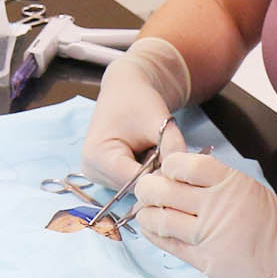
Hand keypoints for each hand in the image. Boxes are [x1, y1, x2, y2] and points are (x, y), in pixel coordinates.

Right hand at [80, 37, 191, 188]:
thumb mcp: (159, 121)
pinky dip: (146, 172)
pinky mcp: (106, 177)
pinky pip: (133, 183)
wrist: (126, 88)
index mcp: (98, 157)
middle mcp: (92, 172)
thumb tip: (184, 175)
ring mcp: (97, 177)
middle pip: (135, 188)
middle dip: (158, 174)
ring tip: (155, 148)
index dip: (161, 177)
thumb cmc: (139, 100)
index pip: (136, 183)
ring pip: (137, 188)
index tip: (181, 166)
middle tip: (168, 150)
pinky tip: (149, 154)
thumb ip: (173, 147)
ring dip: (153, 174)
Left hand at [133, 150, 276, 277]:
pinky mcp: (204, 260)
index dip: (169, 165)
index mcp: (231, 182)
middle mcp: (218, 207)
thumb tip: (173, 175)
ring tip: (145, 210)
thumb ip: (213, 181)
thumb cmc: (269, 221)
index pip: (186, 165)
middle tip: (146, 188)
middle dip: (147, 187)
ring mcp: (209, 236)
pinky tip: (151, 228)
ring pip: (160, 219)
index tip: (166, 169)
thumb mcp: (246, 187)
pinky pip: (168, 244)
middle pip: (164, 190)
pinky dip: (154, 234)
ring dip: (146, 213)